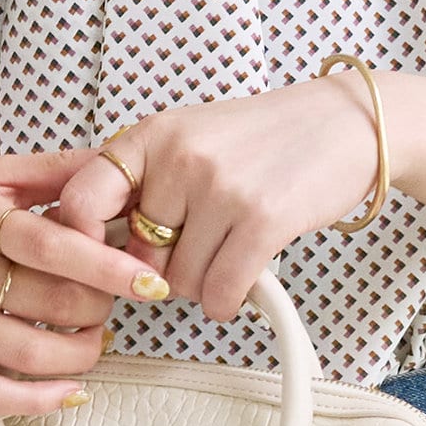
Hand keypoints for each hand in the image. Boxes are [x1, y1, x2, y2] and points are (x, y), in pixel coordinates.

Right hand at [0, 147, 172, 415]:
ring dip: (82, 354)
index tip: (149, 281)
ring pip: (29, 353)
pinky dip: (40, 401)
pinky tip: (72, 391)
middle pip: (50, 302)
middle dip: (100, 308)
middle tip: (114, 303)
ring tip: (96, 340)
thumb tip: (118, 159)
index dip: (107, 266)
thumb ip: (50, 170)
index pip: (50, 244)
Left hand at [48, 69, 384, 321]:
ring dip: (204, 284)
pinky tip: (241, 280)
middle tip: (198, 250)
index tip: (102, 261)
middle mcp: (179, 157)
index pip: (81, 199)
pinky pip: (220, 292)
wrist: (344, 124)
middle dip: (165, 269)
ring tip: (229, 251)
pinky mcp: (262, 220)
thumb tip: (89, 242)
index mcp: (152, 135)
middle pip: (139, 256)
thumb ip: (141, 180)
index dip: (82, 243)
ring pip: (181, 281)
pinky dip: (228, 300)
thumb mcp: (189, 138)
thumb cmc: (263, 138)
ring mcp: (221, 188)